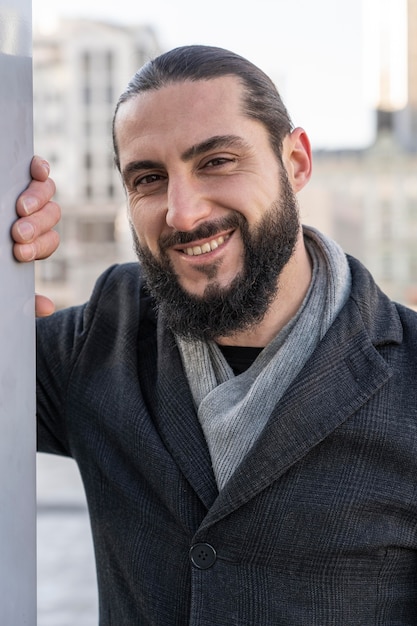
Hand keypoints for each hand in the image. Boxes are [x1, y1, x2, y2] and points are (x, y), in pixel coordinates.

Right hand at [12, 156, 60, 315]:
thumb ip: (19, 294)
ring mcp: (24, 194)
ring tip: (20, 208)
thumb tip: (49, 308)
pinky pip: (38, 168)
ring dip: (38, 200)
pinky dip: (40, 168)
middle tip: (18, 233)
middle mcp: (30, 217)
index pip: (47, 243)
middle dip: (37, 227)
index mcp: (28, 241)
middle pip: (51, 217)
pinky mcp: (14, 175)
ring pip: (47, 193)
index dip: (39, 247)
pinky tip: (37, 171)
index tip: (20, 253)